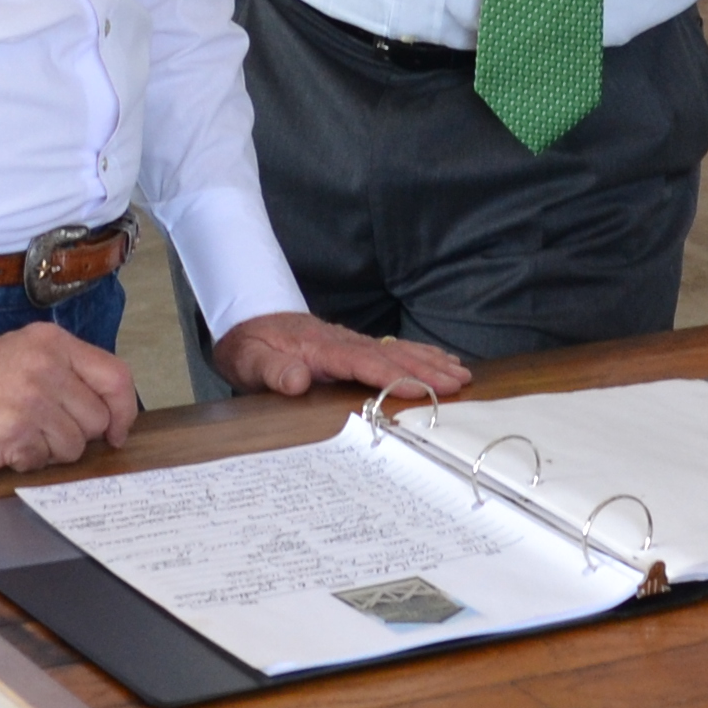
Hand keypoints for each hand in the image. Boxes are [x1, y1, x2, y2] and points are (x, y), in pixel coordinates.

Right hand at [0, 323, 145, 474]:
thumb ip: (69, 374)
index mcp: (54, 344)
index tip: (117, 430)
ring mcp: (31, 401)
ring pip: (74, 446)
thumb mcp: (26, 355)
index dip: (124, 410)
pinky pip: (44, 461)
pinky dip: (26, 459)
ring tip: (20, 432)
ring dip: (50, 449)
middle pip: (97, 419)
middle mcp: (47, 368)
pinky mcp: (15, 432)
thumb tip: (111, 412)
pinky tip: (5, 443)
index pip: (116, 377)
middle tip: (42, 427)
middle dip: (76, 433)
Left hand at [212, 311, 472, 403]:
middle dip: (426, 369)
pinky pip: (394, 348)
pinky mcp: (355, 345)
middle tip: (458, 382)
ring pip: (398, 350)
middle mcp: (343, 342)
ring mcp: (352, 342)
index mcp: (321, 349)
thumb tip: (297, 379)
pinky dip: (420, 352)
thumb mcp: (249, 360)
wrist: (247, 320)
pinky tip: (440, 359)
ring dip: (430, 361)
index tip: (420, 388)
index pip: (363, 364)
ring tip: (461, 374)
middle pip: (391, 355)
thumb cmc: (249, 347)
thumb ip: (272, 370)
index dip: (392, 376)